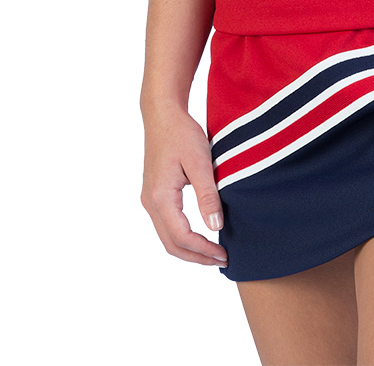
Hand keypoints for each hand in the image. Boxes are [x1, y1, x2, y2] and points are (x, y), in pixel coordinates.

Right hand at [140, 105, 227, 267]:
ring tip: (214, 252)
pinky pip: (166, 225)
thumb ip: (207, 195)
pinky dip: (183, 237)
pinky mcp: (154, 194)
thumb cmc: (181, 133)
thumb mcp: (199, 162)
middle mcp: (150, 202)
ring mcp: (150, 199)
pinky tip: (201, 235)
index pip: (181, 237)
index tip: (224, 254)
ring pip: (167, 237)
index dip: (204, 250)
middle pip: (171, 244)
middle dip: (197, 257)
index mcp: (160, 196)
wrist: (163, 114)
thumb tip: (215, 227)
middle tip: (222, 260)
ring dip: (190, 249)